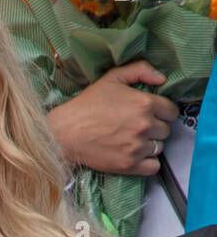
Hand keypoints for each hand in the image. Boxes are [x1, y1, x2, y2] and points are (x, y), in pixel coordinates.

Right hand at [48, 62, 178, 176]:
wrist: (65, 133)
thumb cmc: (88, 104)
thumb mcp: (112, 77)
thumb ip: (141, 70)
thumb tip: (162, 79)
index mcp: (145, 104)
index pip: (172, 111)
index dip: (163, 112)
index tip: (152, 114)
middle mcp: (145, 126)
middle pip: (166, 130)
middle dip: (156, 128)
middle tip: (140, 127)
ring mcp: (137, 148)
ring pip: (159, 148)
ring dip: (151, 144)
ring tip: (135, 141)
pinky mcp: (129, 165)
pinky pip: (154, 167)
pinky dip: (148, 162)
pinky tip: (137, 156)